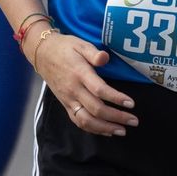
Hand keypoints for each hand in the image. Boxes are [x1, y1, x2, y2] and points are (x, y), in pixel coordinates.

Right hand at [23, 26, 137, 136]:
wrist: (42, 54)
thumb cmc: (65, 48)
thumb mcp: (80, 44)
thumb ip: (94, 53)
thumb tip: (105, 58)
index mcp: (79, 73)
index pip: (99, 90)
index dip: (116, 98)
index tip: (131, 104)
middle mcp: (73, 90)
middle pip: (96, 109)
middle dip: (116, 117)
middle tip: (134, 121)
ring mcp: (68, 100)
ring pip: (86, 120)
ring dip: (105, 128)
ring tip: (122, 131)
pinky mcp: (65, 105)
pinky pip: (78, 121)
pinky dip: (93, 129)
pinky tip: (107, 131)